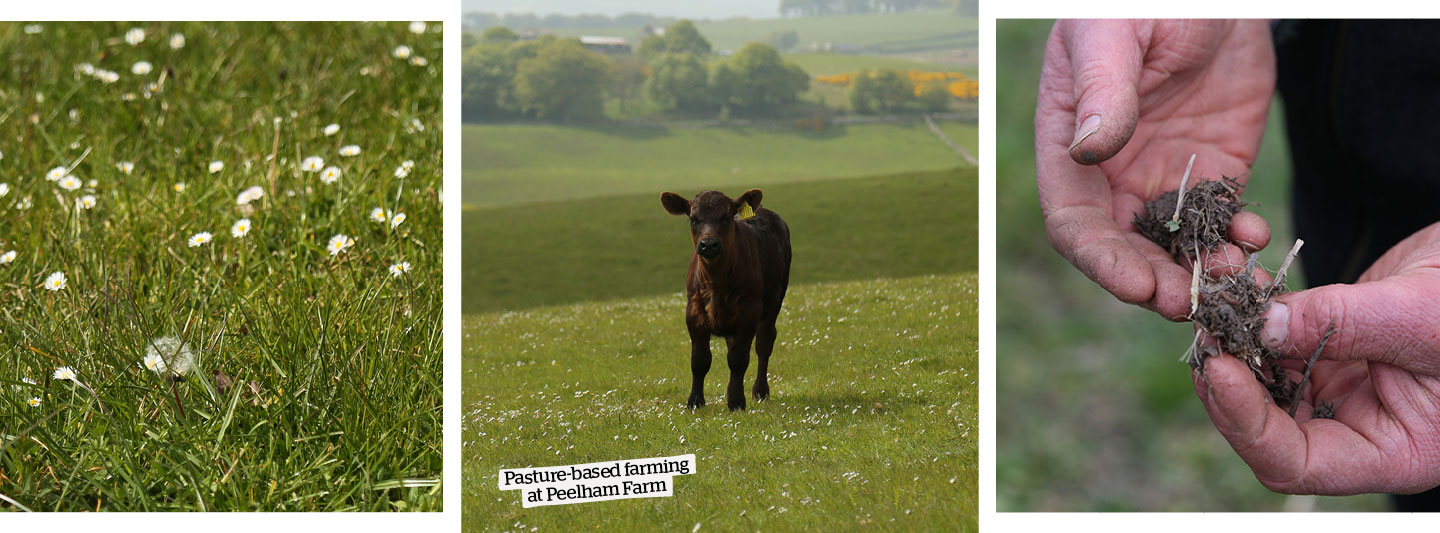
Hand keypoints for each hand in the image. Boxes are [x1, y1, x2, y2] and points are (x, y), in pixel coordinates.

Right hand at [1036, 19, 1275, 319]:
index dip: (1101, 260)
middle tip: (1190, 304)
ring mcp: (1163, 175)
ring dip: (1200, 271)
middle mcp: (1111, 173)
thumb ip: (1101, 89)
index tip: (1138, 284)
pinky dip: (1239, 240)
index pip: (1073, 221)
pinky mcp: (1214, 170)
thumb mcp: (1117, 34)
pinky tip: (1256, 237)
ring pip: (1173, 246)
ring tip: (1234, 278)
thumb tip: (1087, 150)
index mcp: (1070, 146)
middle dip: (1153, 282)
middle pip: (1122, 248)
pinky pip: (1222, 221)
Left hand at [1195, 221, 1439, 494]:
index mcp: (1393, 452)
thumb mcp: (1421, 315)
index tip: (1219, 370)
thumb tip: (1259, 328)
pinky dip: (1253, 317)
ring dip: (1234, 345)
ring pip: (1264, 382)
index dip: (1248, 424)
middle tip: (1204, 330)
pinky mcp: (1332, 348)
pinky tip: (1239, 284)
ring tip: (1216, 301)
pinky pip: (1276, 342)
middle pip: (1268, 426)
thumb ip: (1341, 323)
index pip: (1297, 463)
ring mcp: (1343, 388)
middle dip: (1230, 382)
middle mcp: (1360, 429)